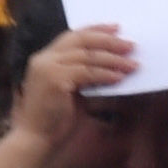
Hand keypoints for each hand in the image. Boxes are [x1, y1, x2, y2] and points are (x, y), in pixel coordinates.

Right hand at [8, 24, 136, 146]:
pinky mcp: (55, 80)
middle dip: (108, 41)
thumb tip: (113, 67)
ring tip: (132, 64)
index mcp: (45, 58)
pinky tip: (119, 77)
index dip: (96, 30)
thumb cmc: (53, 119)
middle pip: (81, 40)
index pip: (73, 35)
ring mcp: (48, 68)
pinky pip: (87, 73)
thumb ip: (84, 76)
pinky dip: (106, 74)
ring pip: (87, 56)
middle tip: (130, 45)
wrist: (35, 138)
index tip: (116, 28)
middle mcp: (44, 58)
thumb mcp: (71, 91)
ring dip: (113, 59)